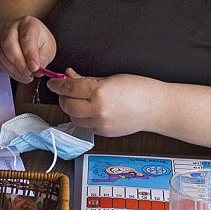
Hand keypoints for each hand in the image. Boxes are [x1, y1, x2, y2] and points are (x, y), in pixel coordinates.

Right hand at [0, 16, 56, 83]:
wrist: (33, 38)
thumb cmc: (41, 41)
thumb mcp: (48, 49)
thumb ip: (42, 59)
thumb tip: (36, 71)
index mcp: (28, 23)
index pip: (26, 38)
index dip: (30, 55)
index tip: (35, 68)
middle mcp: (12, 27)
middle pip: (9, 44)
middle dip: (19, 63)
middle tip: (29, 74)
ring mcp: (2, 36)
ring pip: (2, 53)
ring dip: (14, 69)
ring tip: (26, 76)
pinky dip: (9, 70)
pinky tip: (19, 74)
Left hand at [47, 70, 161, 137]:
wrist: (157, 108)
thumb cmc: (139, 89)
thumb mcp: (110, 78)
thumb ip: (86, 79)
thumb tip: (68, 76)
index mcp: (99, 92)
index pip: (69, 88)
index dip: (57, 84)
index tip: (53, 82)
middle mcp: (98, 110)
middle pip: (67, 105)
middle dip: (63, 97)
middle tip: (65, 90)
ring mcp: (101, 124)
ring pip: (74, 118)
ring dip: (72, 109)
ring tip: (79, 100)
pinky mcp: (104, 133)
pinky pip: (85, 126)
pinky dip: (83, 118)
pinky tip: (90, 110)